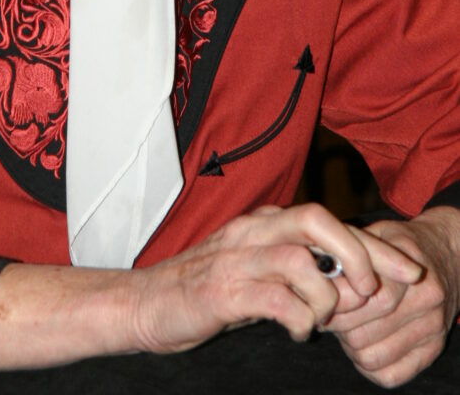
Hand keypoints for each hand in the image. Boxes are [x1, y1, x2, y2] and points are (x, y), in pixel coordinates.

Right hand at [130, 203, 419, 353]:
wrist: (143, 303)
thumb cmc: (203, 289)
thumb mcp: (254, 268)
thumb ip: (294, 265)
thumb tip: (349, 279)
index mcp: (261, 223)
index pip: (327, 221)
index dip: (373, 244)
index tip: (407, 270)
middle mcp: (251, 232)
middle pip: (316, 221)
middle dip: (358, 255)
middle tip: (371, 291)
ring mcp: (235, 259)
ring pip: (299, 258)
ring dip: (325, 294)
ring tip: (322, 318)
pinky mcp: (222, 291)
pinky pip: (275, 299)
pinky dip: (299, 318)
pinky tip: (297, 330)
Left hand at [324, 207, 459, 387]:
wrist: (445, 256)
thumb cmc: (400, 243)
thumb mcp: (376, 234)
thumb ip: (349, 251)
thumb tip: (315, 274)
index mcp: (408, 270)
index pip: (364, 300)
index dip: (335, 301)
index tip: (322, 293)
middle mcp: (425, 302)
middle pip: (361, 334)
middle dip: (336, 324)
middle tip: (328, 311)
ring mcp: (432, 329)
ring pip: (370, 357)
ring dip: (349, 345)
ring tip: (347, 324)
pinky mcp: (433, 351)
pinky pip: (389, 375)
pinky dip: (369, 364)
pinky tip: (365, 341)